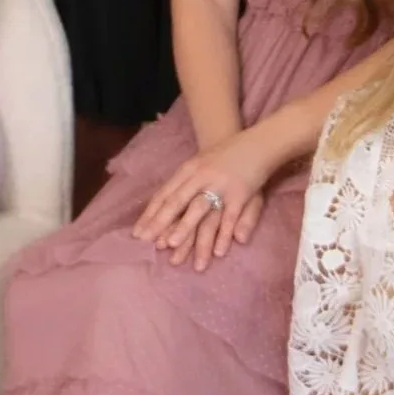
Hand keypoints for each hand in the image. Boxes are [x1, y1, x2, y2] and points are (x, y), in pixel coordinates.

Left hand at [132, 132, 273, 270]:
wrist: (255, 143)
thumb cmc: (221, 159)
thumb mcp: (198, 167)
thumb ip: (182, 188)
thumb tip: (160, 209)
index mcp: (188, 170)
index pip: (165, 195)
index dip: (151, 215)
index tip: (137, 235)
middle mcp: (200, 176)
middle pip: (177, 202)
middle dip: (161, 223)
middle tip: (149, 244)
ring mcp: (220, 184)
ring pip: (199, 209)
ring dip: (186, 228)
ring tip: (174, 247)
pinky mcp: (240, 193)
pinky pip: (229, 216)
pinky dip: (223, 234)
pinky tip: (217, 251)